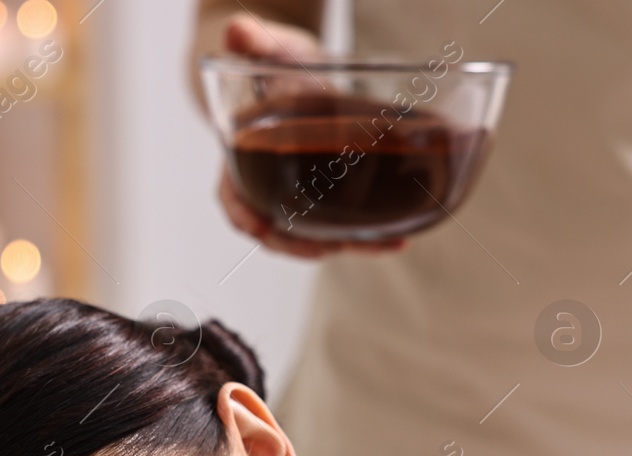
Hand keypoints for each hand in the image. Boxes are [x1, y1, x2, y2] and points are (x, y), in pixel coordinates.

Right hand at [212, 14, 407, 259]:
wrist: (298, 72)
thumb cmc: (277, 64)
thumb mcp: (269, 50)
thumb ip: (254, 42)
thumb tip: (239, 30)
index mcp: (243, 156)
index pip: (233, 195)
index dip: (242, 214)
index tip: (256, 227)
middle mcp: (270, 185)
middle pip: (276, 229)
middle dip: (298, 244)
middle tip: (325, 248)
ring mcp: (301, 195)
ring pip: (316, 233)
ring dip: (345, 244)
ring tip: (379, 244)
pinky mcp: (330, 196)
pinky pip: (345, 223)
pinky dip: (368, 235)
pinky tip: (398, 238)